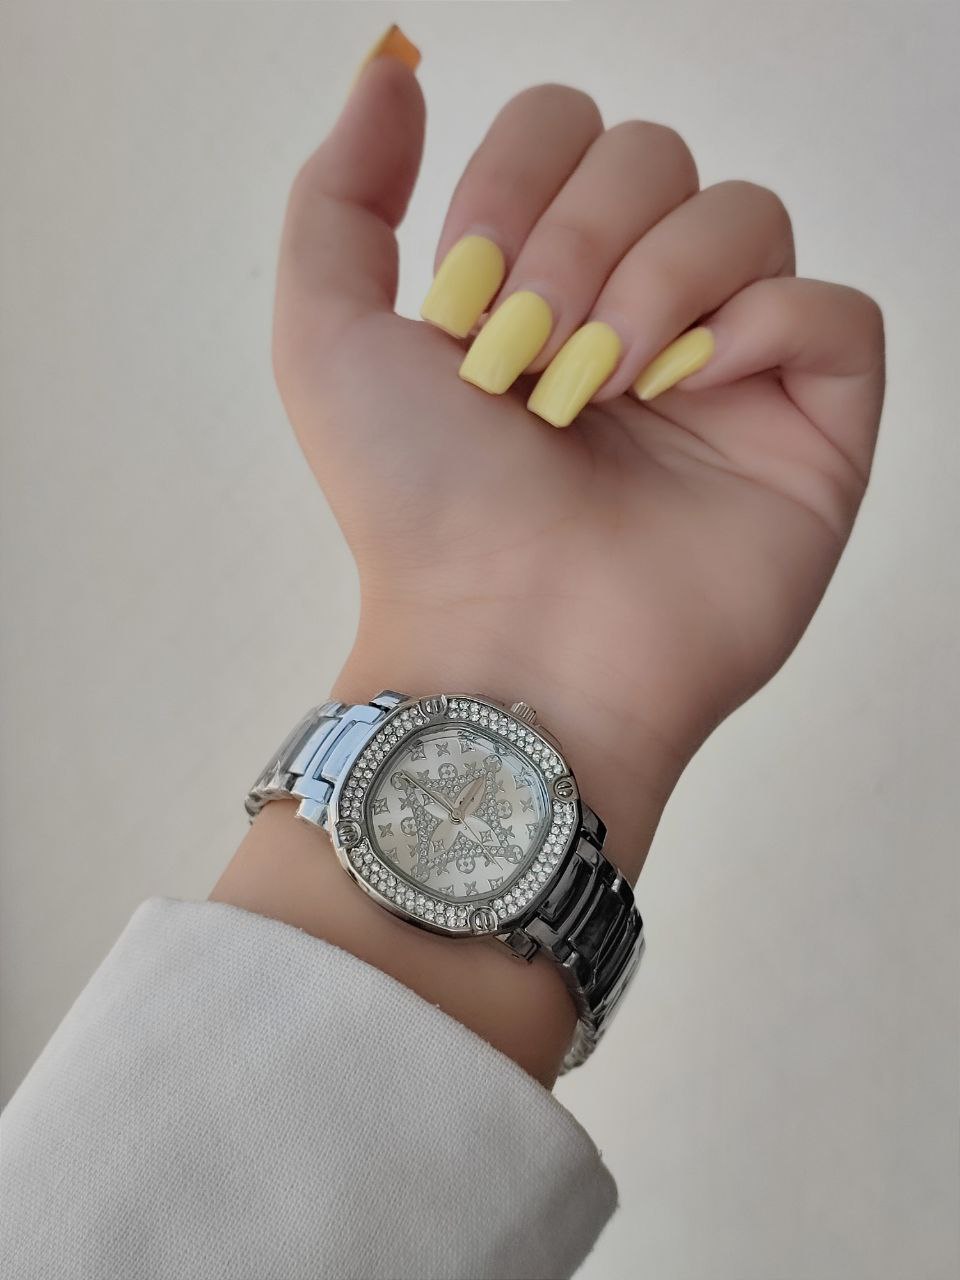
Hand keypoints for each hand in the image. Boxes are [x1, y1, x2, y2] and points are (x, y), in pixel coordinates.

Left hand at [272, 53, 884, 883]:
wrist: (501, 643)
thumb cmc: (416, 509)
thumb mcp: (328, 336)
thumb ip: (343, 193)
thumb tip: (392, 72)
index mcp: (544, 282)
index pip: (572, 131)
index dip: (517, 177)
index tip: (461, 297)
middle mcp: (641, 313)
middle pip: (659, 156)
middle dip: (577, 237)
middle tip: (526, 357)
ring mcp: (730, 374)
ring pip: (748, 214)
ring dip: (657, 280)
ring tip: (600, 388)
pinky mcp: (810, 434)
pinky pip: (834, 312)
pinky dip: (761, 328)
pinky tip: (689, 393)